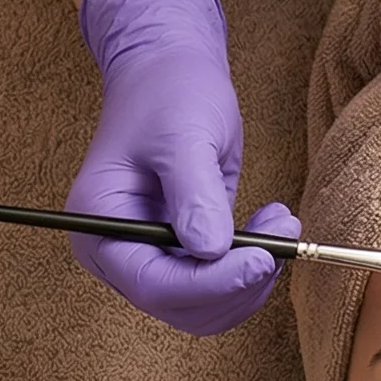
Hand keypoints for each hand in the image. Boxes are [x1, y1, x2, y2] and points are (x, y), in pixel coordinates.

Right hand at [69, 0, 299, 335]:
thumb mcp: (183, 134)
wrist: (170, 73)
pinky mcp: (180, 256)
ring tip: (280, 223)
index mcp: (99, 226)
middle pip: (179, 306)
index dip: (210, 284)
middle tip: (281, 238)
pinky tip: (270, 226)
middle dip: (236, 284)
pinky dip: (251, 268)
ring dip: (251, 279)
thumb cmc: (168, 93)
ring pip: (204, 307)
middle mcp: (117, 253)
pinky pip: (217, 287)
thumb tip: (210, 249)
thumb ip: (193, 194)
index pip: (152, 284)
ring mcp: (148, 258)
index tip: (261, 260)